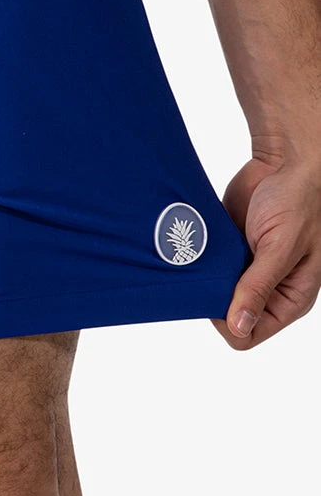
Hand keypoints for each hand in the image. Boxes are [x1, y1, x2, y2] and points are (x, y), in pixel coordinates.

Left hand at [214, 144, 320, 348]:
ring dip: (204, 279)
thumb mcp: (282, 246)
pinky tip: (195, 246)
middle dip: (213, 298)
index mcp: (290, 297)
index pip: (249, 334)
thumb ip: (259, 286)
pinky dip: (199, 260)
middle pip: (227, 316)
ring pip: (214, 292)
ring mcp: (246, 269)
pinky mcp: (230, 250)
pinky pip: (207, 267)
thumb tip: (239, 327)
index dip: (227, 322)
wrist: (285, 161)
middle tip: (206, 271)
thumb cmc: (299, 200)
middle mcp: (268, 289)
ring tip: (202, 257)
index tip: (215, 294)